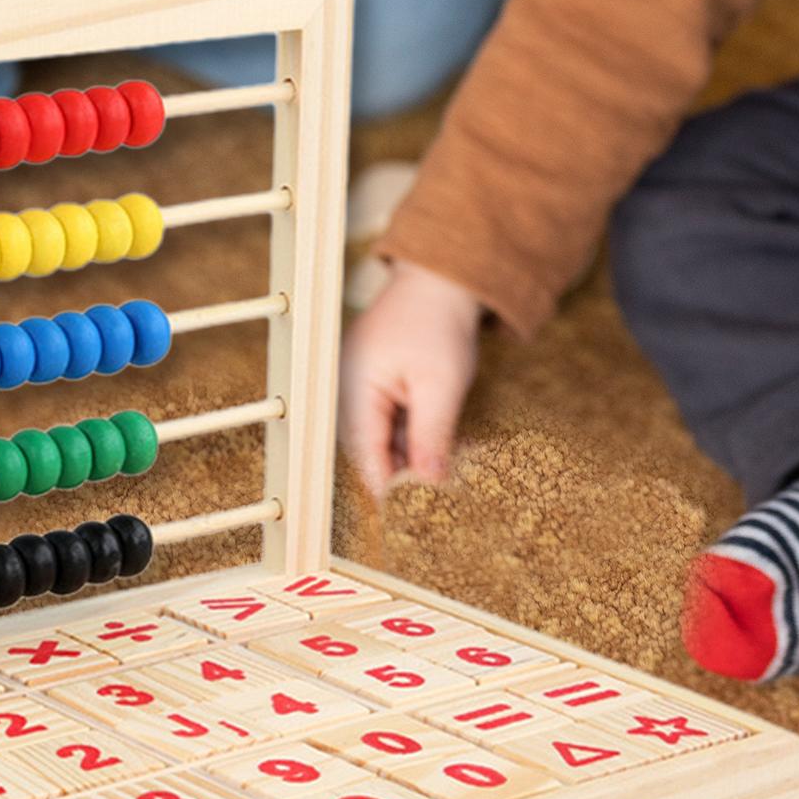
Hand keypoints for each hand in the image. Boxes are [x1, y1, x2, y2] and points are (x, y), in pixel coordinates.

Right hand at [339, 260, 481, 497]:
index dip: (392, 491)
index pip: (368, 458)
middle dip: (407, 474)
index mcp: (354, 392)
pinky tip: (445, 443)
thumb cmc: (438, 324)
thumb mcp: (441, 385)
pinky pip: (391, 423)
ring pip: (385, 440)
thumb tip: (428, 484)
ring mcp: (359, 389)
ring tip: (451, 466)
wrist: (441, 280)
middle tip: (442, 496)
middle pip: (373, 452)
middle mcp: (347, 394)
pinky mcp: (375, 386)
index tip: (417, 518)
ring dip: (416, 454)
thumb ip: (431, 436)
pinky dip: (416, 435)